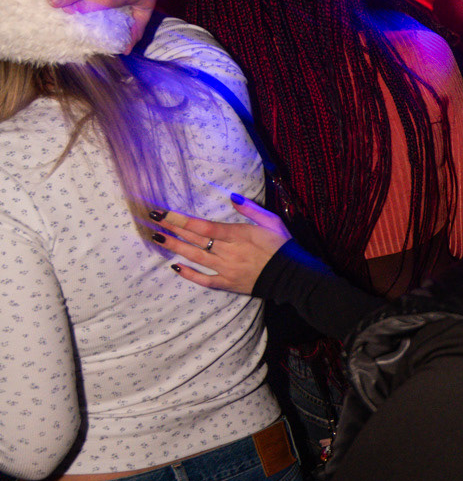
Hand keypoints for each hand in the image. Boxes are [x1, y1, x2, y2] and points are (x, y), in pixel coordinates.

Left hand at [149, 195, 290, 292]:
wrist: (292, 276)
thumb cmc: (282, 246)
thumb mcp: (271, 221)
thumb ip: (250, 209)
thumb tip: (232, 197)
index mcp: (237, 234)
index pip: (202, 226)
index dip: (179, 219)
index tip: (162, 213)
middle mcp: (228, 252)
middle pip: (194, 239)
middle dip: (171, 229)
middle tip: (151, 221)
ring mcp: (226, 269)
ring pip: (195, 257)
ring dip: (174, 247)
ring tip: (157, 239)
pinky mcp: (228, 283)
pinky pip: (205, 279)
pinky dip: (190, 274)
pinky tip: (176, 267)